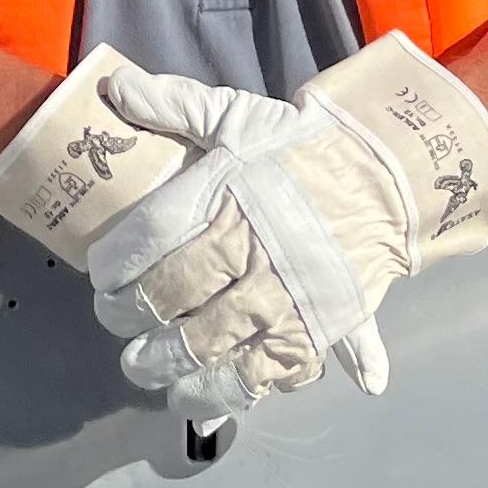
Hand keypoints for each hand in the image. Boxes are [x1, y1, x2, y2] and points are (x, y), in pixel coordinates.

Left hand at [77, 60, 305, 419]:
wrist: (386, 175)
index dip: (114, 265)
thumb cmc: (300, 148)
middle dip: (133, 323)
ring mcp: (290, 299)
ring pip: (219, 353)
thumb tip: (115, 90)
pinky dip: (244, 392)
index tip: (100, 279)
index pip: (151, 238)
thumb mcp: (237, 115)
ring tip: (154, 377)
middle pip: (174, 301)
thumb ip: (173, 104)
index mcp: (227, 199)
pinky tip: (214, 397)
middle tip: (119, 328)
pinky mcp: (321, 330)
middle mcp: (254, 255)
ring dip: (178, 373)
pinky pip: (277, 375)